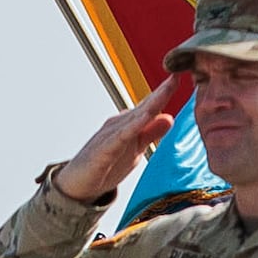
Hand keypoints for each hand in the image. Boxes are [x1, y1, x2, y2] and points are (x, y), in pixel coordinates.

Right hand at [53, 77, 192, 203]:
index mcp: (129, 124)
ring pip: (135, 117)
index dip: (165, 92)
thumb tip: (170, 117)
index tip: (180, 76)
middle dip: (161, 91)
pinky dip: (133, 126)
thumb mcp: (135, 150)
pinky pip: (120, 136)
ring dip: (151, 103)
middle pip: (145, 106)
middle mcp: (119, 124)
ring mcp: (110, 135)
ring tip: (167, 89)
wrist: (77, 184)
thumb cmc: (106, 165)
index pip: (150, 106)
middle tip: (177, 74)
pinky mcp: (103, 150)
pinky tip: (145, 117)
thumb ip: (150, 134)